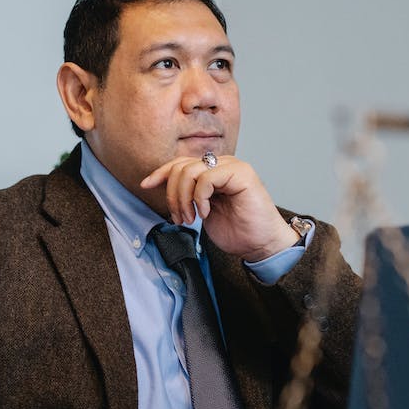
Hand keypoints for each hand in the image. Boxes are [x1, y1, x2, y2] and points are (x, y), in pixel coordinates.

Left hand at [140, 155, 297, 261]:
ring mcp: (232, 167)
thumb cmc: (237, 231)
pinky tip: (205, 214)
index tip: (146, 185)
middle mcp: (222, 165)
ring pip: (190, 171)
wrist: (262, 245)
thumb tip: (165, 188)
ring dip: (183, 198)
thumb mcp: (202, 212)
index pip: (180, 163)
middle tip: (179, 218)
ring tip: (190, 219)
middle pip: (181, 166)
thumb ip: (189, 196)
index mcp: (212, 172)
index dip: (160, 173)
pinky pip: (206, 178)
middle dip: (172, 195)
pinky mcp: (241, 174)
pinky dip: (199, 198)